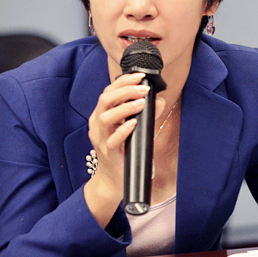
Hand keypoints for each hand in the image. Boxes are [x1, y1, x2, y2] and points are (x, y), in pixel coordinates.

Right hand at [84, 72, 164, 226]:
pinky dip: (124, 129)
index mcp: (101, 115)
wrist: (114, 180)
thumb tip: (159, 101)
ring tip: (141, 103)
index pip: (108, 92)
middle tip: (143, 88)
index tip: (139, 76)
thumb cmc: (124, 151)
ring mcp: (101, 139)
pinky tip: (134, 124)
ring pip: (106, 118)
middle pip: (105, 100)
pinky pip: (113, 140)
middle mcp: (98, 125)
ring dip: (124, 107)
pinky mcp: (108, 153)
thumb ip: (146, 115)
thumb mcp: (135, 129)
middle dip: (125, 90)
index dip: (123, 82)